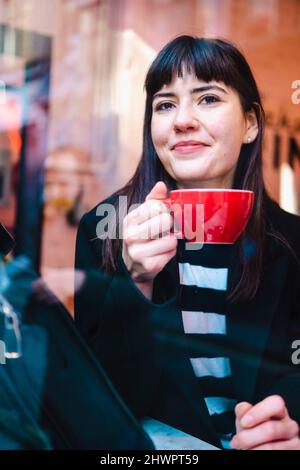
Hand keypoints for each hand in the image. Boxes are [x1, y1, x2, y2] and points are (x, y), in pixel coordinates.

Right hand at [122, 181, 178, 298]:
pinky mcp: (149, 265)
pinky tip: (161, 253)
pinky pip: (172, 253)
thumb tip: (161, 185)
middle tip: (164, 230)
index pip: (157, 206)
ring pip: (172, 239)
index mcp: (129, 220)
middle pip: (166, 221)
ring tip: (162, 243)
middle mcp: (131, 236)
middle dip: (170, 225)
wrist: (133, 266)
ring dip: (171, 241)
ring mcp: (138, 252)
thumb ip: (153, 200)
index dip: (165, 209)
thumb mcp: (142, 216)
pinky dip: (170, 253)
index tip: (161, 215)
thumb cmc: (140, 236)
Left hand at [231, 395, 299, 449]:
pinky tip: (253, 452)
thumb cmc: (253, 432)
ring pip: (271, 447)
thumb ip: (243, 411)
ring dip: (252, 449)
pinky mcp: (293, 453)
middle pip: (271, 429)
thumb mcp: (245, 419)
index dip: (258, 412)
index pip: (276, 403)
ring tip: (244, 449)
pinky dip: (259, 455)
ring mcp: (293, 442)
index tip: (244, 422)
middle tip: (237, 441)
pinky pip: (273, 455)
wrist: (257, 448)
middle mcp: (289, 425)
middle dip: (248, 437)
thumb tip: (243, 408)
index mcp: (278, 411)